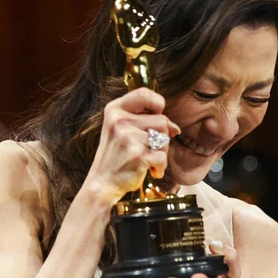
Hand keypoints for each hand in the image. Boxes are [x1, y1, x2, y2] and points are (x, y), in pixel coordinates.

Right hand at [84, 88, 180, 203]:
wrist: (102, 184)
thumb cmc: (115, 156)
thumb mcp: (121, 130)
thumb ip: (145, 121)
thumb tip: (175, 128)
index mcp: (114, 110)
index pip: (144, 93)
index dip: (157, 104)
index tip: (154, 117)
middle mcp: (119, 121)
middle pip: (162, 119)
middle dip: (161, 136)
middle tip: (146, 148)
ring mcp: (128, 138)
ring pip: (165, 138)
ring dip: (161, 152)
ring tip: (145, 159)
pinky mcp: (137, 155)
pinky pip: (163, 156)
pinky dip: (160, 167)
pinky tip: (148, 170)